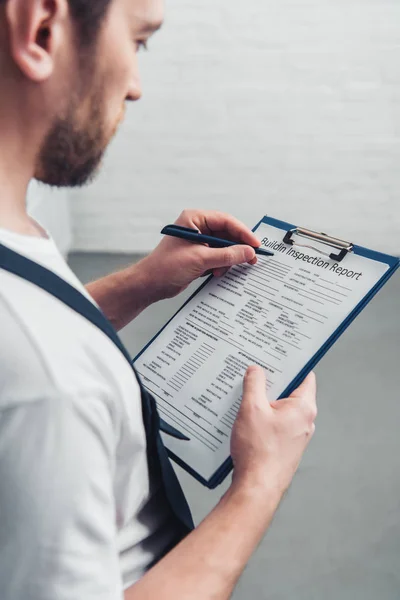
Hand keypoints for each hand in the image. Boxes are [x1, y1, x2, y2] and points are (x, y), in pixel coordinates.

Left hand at [140, 209, 260, 301]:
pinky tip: (215, 273)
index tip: (255, 245)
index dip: (243, 233)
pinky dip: (221, 265)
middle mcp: (197, 227)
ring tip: (222, 270)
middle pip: (227, 234)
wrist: (150, 284)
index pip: (226, 221)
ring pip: (224, 247)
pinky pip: (218, 257)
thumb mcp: (200, 259)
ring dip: (227, 259)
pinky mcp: (199, 255)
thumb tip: (248, 252)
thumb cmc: (166, 267)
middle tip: (251, 259)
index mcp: (194, 219)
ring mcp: (198, 242)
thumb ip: (226, 255)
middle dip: (237, 248)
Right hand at [231, 366, 316, 494]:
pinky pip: (275, 424)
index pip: (305, 376)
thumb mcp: (252, 408)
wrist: (257, 488)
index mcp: (303, 408)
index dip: (292, 364)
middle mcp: (305, 421)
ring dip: (264, 402)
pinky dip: (263, 419)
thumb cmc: (259, 450)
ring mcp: (296, 436)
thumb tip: (255, 370)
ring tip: (245, 396)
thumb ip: (254, 384)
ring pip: (281, 409)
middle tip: (254, 373)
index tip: (278, 356)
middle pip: (290, 392)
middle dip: (272, 383)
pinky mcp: (285, 447)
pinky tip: (245, 419)